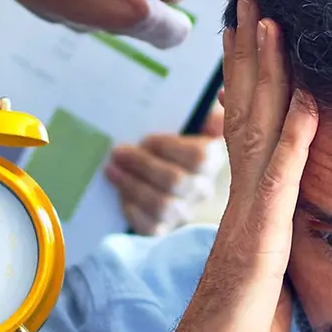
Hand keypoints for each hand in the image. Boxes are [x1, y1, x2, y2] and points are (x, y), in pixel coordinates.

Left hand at [105, 105, 224, 234]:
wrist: (152, 159)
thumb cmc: (169, 132)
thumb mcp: (187, 113)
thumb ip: (204, 110)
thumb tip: (220, 103)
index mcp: (211, 157)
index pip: (199, 158)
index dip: (169, 149)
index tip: (146, 139)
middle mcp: (201, 188)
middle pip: (176, 182)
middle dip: (143, 166)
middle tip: (118, 152)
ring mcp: (183, 211)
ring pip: (162, 206)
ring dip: (132, 186)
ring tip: (111, 170)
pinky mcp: (163, 229)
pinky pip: (150, 228)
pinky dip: (133, 211)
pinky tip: (120, 195)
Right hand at [161, 0, 317, 331]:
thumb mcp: (267, 280)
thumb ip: (277, 246)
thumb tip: (293, 235)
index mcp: (246, 208)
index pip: (247, 129)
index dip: (250, 79)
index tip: (254, 35)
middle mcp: (241, 201)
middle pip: (246, 112)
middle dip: (251, 54)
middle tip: (253, 0)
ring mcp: (246, 217)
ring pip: (258, 131)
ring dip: (267, 74)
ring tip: (271, 20)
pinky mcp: (259, 240)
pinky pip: (280, 180)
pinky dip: (296, 137)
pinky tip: (307, 98)